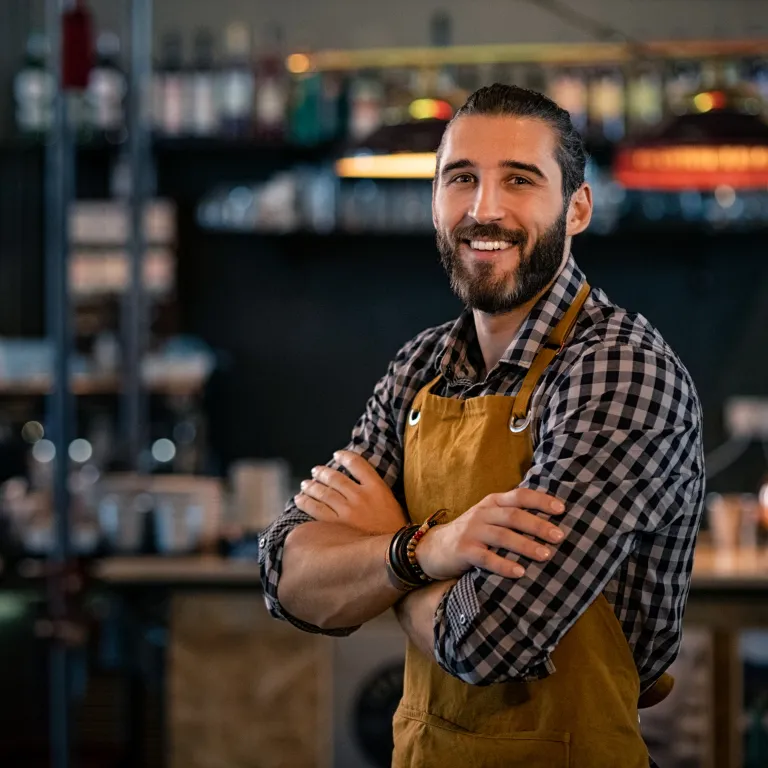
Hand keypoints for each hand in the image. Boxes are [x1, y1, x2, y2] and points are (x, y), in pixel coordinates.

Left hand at [295, 450, 406, 535]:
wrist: (394, 553)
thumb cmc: (394, 530)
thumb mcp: (392, 503)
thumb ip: (376, 491)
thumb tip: (357, 482)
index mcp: (377, 488)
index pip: (357, 463)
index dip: (344, 457)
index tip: (337, 455)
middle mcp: (360, 496)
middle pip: (335, 477)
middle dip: (322, 472)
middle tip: (315, 471)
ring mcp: (348, 511)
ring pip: (323, 492)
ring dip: (311, 486)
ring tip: (305, 484)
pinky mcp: (336, 526)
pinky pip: (315, 509)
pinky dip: (305, 502)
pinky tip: (299, 499)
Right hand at [416, 488, 566, 580]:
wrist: (433, 548)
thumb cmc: (470, 534)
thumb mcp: (488, 518)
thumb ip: (511, 516)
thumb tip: (550, 523)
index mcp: (492, 503)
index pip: (519, 496)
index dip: (540, 501)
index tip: (562, 509)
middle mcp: (482, 514)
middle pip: (514, 516)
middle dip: (539, 525)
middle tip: (560, 536)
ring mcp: (472, 531)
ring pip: (502, 536)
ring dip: (526, 545)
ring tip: (546, 555)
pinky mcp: (463, 550)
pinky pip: (486, 558)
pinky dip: (504, 565)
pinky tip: (520, 573)